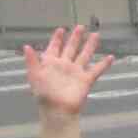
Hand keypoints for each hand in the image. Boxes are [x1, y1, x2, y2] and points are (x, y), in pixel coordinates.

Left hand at [23, 23, 112, 137]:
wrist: (58, 110)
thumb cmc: (44, 94)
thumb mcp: (34, 75)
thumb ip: (31, 61)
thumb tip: (26, 46)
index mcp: (51, 63)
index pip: (54, 47)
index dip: (57, 39)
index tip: (61, 29)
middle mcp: (65, 65)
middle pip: (71, 48)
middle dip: (75, 37)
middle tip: (81, 27)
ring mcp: (76, 72)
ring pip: (85, 55)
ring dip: (90, 45)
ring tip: (96, 35)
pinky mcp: (86, 79)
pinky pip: (97, 70)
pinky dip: (104, 64)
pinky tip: (111, 57)